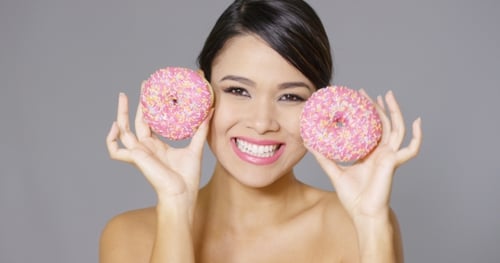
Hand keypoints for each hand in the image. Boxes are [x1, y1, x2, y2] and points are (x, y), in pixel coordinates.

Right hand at [105, 87, 212, 209]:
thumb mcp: (195, 148)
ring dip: (121, 112)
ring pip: (123, 130)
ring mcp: (139, 152)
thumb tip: (210, 111)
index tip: (154, 90)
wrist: (181, 194)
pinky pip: (115, 150)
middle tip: (143, 84)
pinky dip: (110, 139)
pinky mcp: (135, 158)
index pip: (150, 122)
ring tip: (123, 96)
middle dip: (138, 102)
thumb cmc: (187, 178)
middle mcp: (146, 147)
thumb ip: (201, 131)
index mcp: (157, 145)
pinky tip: (115, 126)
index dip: (150, 106)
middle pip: (136, 121)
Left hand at [308, 90, 421, 219]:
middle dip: (376, 106)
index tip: (354, 99)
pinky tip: (417, 122)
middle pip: (382, 124)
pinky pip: (411, 148)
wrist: (363, 213)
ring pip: (396, 129)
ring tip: (388, 96)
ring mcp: (390, 156)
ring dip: (394, 111)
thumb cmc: (353, 197)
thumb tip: (309, 143)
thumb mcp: (335, 172)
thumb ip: (324, 158)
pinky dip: (417, 136)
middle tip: (365, 92)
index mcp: (369, 153)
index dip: (363, 114)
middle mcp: (381, 152)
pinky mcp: (394, 162)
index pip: (369, 128)